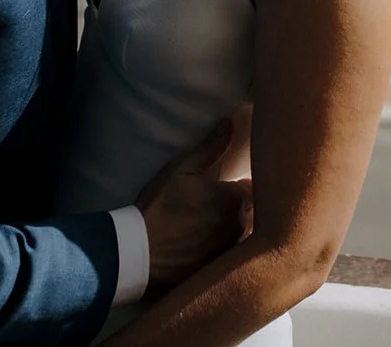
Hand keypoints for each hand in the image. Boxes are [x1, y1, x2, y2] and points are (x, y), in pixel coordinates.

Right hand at [136, 120, 252, 289]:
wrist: (138, 252)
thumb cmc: (159, 206)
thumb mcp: (181, 169)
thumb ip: (211, 147)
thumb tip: (229, 123)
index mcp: (234, 198)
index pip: (252, 187)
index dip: (241, 185)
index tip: (229, 185)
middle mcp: (239, 224)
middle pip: (250, 212)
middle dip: (239, 207)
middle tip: (212, 206)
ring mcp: (230, 249)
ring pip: (240, 234)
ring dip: (230, 229)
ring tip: (204, 227)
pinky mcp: (218, 268)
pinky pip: (227, 256)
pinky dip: (219, 250)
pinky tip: (199, 247)